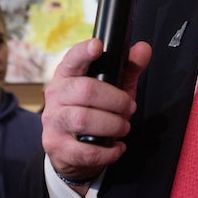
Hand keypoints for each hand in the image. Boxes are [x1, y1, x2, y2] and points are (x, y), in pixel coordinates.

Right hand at [42, 37, 150, 188]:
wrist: (71, 151)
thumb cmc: (94, 111)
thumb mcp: (113, 88)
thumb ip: (128, 68)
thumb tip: (143, 49)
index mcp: (67, 74)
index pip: (72, 59)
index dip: (84, 52)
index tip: (97, 46)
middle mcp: (56, 94)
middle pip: (85, 90)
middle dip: (116, 100)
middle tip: (129, 107)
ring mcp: (54, 121)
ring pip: (84, 119)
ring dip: (112, 125)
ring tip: (123, 127)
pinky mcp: (57, 146)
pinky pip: (85, 150)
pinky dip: (108, 151)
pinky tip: (117, 147)